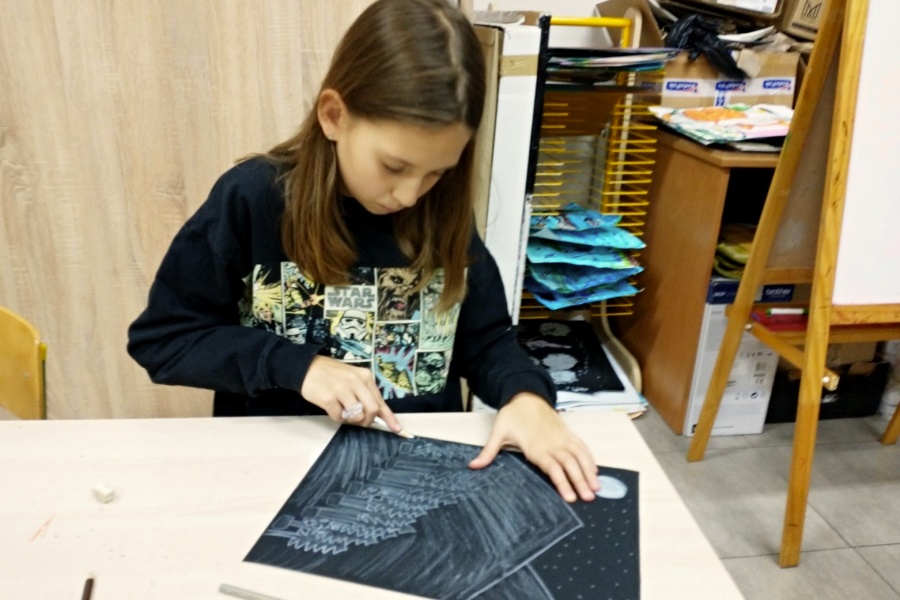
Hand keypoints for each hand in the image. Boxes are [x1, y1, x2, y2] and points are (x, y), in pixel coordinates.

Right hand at [300, 356, 401, 432]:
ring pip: (357, 416)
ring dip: (351, 420)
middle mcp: (356, 382)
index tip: (397, 430)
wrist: (307, 367)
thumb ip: (365, 394)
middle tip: (359, 421)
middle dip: (367, 421)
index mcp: (365, 377)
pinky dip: (338, 418)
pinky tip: (333, 409)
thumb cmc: (333, 375)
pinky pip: (339, 417)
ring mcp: (342, 389)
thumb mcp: (353, 378)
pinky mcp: (328, 398)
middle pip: (372, 410)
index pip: (381, 401)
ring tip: (343, 411)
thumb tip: (377, 415)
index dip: (390, 418)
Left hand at [468, 392, 599, 502]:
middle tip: (589, 499)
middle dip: (580, 482)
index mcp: (536, 446)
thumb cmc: (512, 415)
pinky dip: (589, 459)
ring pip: (579, 457)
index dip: (562, 482)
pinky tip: (595, 471)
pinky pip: (581, 447)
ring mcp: (562, 438)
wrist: (526, 394)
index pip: (552, 468)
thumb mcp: (498, 432)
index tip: (570, 497)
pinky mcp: (567, 433)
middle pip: (569, 465)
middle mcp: (552, 443)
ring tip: (596, 489)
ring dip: (589, 472)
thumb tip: (473, 466)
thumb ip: (488, 452)